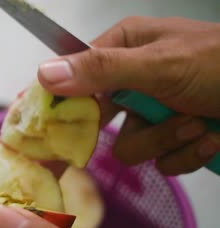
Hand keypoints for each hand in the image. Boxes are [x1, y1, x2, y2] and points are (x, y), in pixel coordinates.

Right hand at [37, 16, 219, 174]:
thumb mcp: (158, 65)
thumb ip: (101, 70)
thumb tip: (43, 74)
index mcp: (124, 49)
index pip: (74, 77)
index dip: (64, 102)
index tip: (55, 127)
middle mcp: (133, 80)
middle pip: (100, 120)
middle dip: (136, 127)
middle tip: (149, 122)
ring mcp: (152, 111)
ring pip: (131, 147)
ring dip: (166, 141)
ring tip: (197, 124)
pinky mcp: (172, 136)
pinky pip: (159, 160)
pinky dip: (185, 153)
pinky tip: (209, 136)